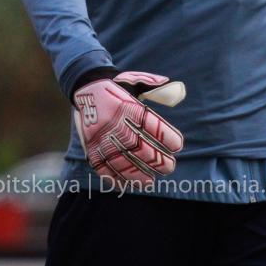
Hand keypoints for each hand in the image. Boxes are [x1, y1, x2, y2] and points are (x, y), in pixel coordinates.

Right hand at [72, 71, 185, 186]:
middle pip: (138, 146)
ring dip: (137, 174)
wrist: (86, 85)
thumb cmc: (118, 86)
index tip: (178, 145)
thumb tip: (180, 93)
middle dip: (156, 159)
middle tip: (169, 167)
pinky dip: (113, 177)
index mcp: (127, 105)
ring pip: (121, 160)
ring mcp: (100, 136)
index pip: (151, 124)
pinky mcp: (90, 145)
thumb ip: (157, 88)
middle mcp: (113, 122)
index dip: (166, 136)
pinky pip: (101, 165)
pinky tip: (126, 184)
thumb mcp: (137, 81)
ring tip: (150, 181)